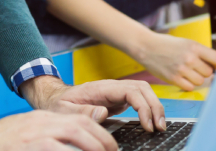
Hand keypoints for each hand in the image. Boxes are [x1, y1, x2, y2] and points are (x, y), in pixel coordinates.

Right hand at [0, 111, 116, 150]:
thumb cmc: (2, 142)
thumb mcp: (29, 130)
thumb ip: (52, 131)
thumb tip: (78, 135)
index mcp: (42, 119)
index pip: (78, 119)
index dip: (99, 132)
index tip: (110, 146)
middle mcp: (40, 125)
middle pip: (79, 126)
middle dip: (101, 141)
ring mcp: (34, 137)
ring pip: (72, 136)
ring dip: (91, 147)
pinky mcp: (28, 148)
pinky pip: (55, 150)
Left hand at [19, 75, 165, 132]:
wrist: (55, 98)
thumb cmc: (59, 103)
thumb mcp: (65, 110)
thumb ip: (82, 112)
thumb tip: (103, 113)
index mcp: (101, 88)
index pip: (130, 91)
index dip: (143, 107)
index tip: (147, 125)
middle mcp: (112, 87)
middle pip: (142, 88)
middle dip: (154, 106)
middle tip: (160, 128)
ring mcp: (116, 93)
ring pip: (143, 92)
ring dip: (154, 107)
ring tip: (160, 127)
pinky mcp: (117, 100)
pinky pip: (138, 100)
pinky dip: (148, 109)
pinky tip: (151, 124)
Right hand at [134, 32, 215, 91]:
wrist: (146, 46)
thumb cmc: (166, 45)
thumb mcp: (185, 43)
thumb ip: (199, 53)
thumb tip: (215, 66)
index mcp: (194, 46)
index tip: (213, 65)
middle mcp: (189, 58)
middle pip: (209, 72)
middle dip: (204, 71)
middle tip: (195, 67)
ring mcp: (181, 69)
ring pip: (200, 81)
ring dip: (196, 78)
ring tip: (187, 72)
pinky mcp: (173, 79)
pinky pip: (190, 87)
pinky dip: (187, 84)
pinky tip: (181, 77)